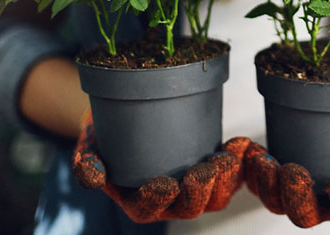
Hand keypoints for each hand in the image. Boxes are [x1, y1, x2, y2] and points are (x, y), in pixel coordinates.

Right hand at [72, 112, 250, 222]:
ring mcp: (193, 190)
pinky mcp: (211, 172)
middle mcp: (169, 202)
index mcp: (138, 203)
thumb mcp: (89, 146)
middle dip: (201, 190)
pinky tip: (241, 144)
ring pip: (216, 197)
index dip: (158, 200)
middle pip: (190, 207)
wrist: (127, 120)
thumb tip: (93, 178)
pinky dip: (239, 163)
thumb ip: (87, 162)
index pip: (148, 209)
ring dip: (226, 179)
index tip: (165, 184)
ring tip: (229, 156)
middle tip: (206, 168)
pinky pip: (231, 177)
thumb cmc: (107, 136)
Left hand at [243, 102, 329, 226]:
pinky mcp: (281, 172)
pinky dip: (253, 167)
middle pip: (302, 215)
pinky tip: (250, 148)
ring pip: (275, 201)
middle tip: (292, 170)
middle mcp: (324, 203)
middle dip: (293, 196)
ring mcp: (300, 190)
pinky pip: (260, 180)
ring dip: (265, 184)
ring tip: (262, 160)